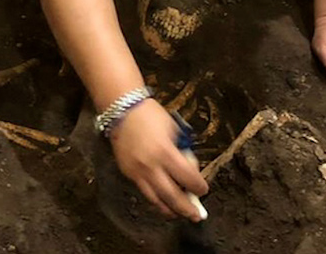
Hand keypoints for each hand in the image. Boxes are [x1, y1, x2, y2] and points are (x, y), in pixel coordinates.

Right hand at [109, 99, 208, 220]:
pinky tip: (163, 202)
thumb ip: (182, 151)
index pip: (188, 178)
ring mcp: (137, 172)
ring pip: (156, 200)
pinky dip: (155, 200)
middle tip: (196, 215)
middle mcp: (151, 166)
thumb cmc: (150, 115)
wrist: (122, 109)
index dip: (199, 187)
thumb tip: (189, 169)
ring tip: (179, 215)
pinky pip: (144, 192)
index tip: (203, 189)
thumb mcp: (174, 130)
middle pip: (173, 196)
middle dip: (187, 209)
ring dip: (170, 210)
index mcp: (166, 152)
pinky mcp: (128, 173)